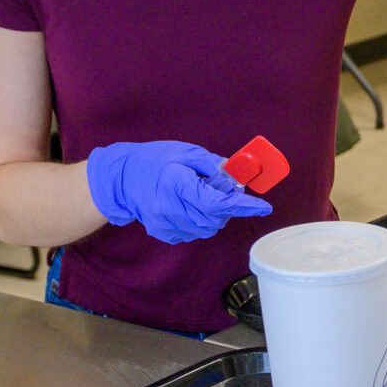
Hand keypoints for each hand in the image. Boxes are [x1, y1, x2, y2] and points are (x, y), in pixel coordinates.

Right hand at [85, 141, 272, 244]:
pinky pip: (194, 233)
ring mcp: (164, 224)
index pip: (216, 202)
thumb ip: (213, 166)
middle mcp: (168, 208)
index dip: (243, 206)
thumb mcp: (186, 152)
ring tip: (202, 197)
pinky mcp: (163, 233)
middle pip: (214, 218)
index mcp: (175, 184)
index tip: (264, 207)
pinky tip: (189, 207)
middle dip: (227, 207)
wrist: (122, 178)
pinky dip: (200, 222)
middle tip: (223, 191)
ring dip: (214, 216)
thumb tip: (237, 179)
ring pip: (206, 229)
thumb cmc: (154, 160)